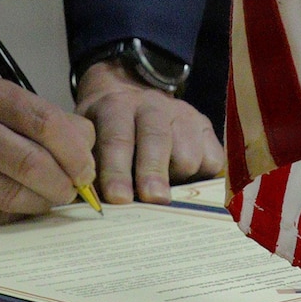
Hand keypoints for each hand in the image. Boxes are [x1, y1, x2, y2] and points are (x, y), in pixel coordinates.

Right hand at [0, 78, 95, 226]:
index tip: (88, 168)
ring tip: (50, 200)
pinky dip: (14, 217)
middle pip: (30, 162)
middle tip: (73, 191)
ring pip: (11, 195)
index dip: (75, 150)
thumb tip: (90, 148)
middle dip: (63, 183)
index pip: (44, 121)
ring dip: (41, 204)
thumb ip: (43, 119)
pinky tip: (19, 209)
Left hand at [76, 61, 224, 203]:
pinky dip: (201, 177)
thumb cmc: (105, 130)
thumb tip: (92, 206)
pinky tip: (184, 180)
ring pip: (188, 154)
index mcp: (116, 107)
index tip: (118, 198)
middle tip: (152, 199)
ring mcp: (182, 114)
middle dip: (153, 172)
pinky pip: (212, 160)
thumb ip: (90, 167)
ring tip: (161, 188)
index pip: (117, 138)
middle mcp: (152, 105)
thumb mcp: (89, 139)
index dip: (117, 170)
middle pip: (157, 140)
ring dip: (176, 179)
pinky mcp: (205, 126)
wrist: (131, 95)